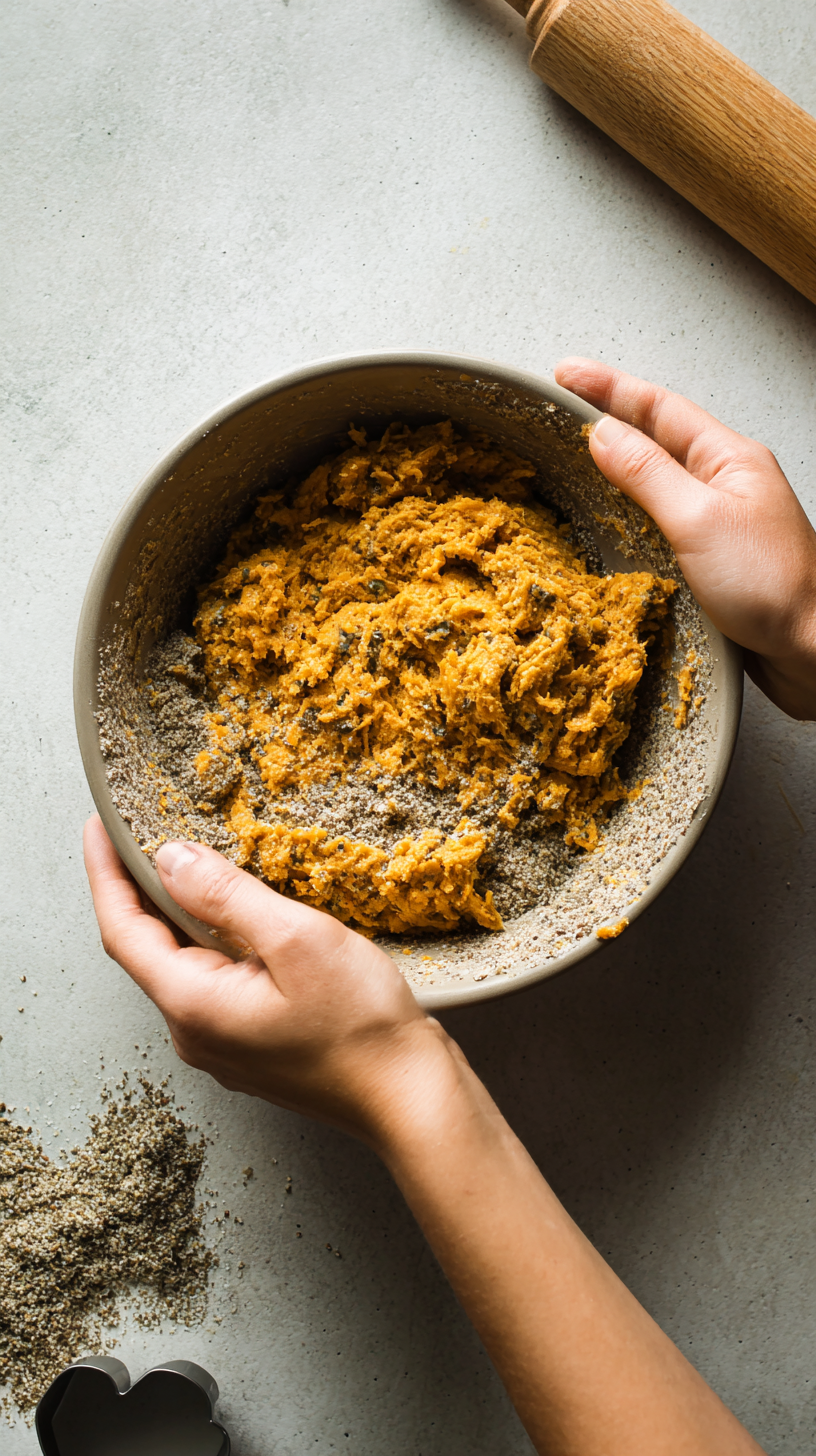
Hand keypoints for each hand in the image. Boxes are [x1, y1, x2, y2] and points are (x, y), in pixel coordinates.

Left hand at [82, 815, 452, 1145]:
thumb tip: (170, 859)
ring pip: (182, 965)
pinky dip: (210, 939)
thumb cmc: (362, 1026)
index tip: (98, 826)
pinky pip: (213, 982)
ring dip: (177, 914)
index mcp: (193, 1005)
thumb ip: (224, 895)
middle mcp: (195, 1032)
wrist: (411, 1098)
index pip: (122, 930)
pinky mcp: (252, 1046)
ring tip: (185, 862)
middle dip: (136, 889)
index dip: (105, 873)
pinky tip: (236, 915)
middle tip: (139, 831)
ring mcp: (222, 1045)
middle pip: (146, 949)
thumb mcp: (295, 940)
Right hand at [555, 357, 815, 718]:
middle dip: (611, 413)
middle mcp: (727, 481)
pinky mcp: (716, 554)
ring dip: (620, 456)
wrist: (812, 649)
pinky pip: (665, 513)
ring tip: (583, 446)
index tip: (566, 373)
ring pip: (661, 473)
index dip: (607, 387)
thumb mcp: (699, 520)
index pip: (658, 407)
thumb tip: (602, 434)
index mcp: (729, 459)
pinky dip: (633, 503)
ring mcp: (723, 517)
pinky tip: (617, 512)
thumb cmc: (772, 587)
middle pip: (659, 433)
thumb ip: (647, 475)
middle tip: (566, 399)